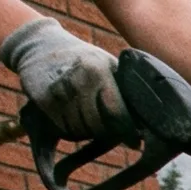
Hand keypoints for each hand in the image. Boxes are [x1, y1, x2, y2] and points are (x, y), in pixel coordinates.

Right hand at [0, 17, 132, 142]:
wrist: (42, 44)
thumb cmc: (86, 60)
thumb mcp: (109, 66)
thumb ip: (126, 91)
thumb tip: (148, 124)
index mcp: (99, 72)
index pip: (117, 113)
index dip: (128, 133)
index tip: (134, 144)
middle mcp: (77, 81)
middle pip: (99, 127)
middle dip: (107, 133)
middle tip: (109, 128)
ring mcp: (58, 91)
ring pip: (81, 132)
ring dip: (88, 133)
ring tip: (90, 118)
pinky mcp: (42, 100)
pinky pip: (64, 129)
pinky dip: (71, 130)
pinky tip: (74, 116)